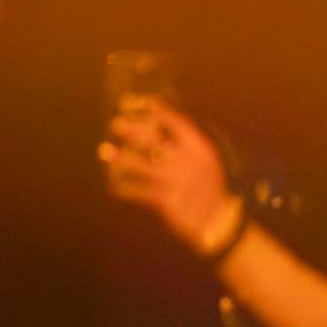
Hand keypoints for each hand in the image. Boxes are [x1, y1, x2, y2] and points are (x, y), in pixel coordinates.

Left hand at [99, 97, 236, 254]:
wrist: (220, 222)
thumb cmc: (211, 190)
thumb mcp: (208, 163)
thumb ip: (188, 146)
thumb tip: (161, 130)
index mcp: (200, 149)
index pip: (176, 121)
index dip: (159, 110)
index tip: (147, 103)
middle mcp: (186, 161)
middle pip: (151, 138)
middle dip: (130, 129)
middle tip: (116, 125)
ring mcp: (175, 180)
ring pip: (137, 164)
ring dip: (119, 158)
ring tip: (106, 152)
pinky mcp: (165, 199)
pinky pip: (136, 191)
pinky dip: (123, 188)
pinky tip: (115, 186)